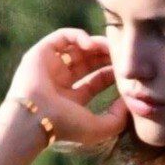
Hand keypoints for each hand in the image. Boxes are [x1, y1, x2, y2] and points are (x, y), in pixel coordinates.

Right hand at [7, 28, 127, 147]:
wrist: (36, 117)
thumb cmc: (66, 126)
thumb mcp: (98, 128)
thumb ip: (118, 119)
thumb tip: (129, 101)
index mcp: (71, 100)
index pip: (95, 81)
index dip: (111, 73)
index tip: (125, 70)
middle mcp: (60, 82)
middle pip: (87, 62)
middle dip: (105, 56)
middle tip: (121, 53)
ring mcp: (50, 67)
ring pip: (77, 48)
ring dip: (95, 45)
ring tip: (109, 47)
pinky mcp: (41, 53)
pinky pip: (62, 37)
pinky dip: (78, 36)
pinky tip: (90, 44)